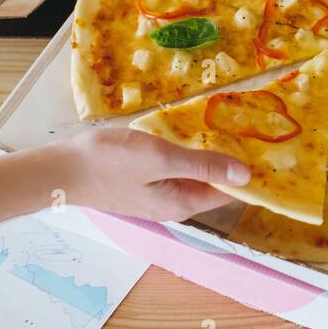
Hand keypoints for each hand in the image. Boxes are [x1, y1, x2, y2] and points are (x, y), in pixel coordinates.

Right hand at [56, 127, 249, 222]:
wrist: (59, 169)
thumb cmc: (108, 163)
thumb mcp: (161, 159)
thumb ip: (203, 166)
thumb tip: (245, 176)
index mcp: (182, 203)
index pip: (228, 192)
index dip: (248, 172)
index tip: (268, 147)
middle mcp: (172, 204)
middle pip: (211, 184)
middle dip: (231, 160)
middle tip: (252, 128)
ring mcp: (154, 194)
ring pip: (192, 174)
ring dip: (208, 153)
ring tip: (229, 125)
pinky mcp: (140, 181)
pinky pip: (173, 168)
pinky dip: (185, 151)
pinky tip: (189, 131)